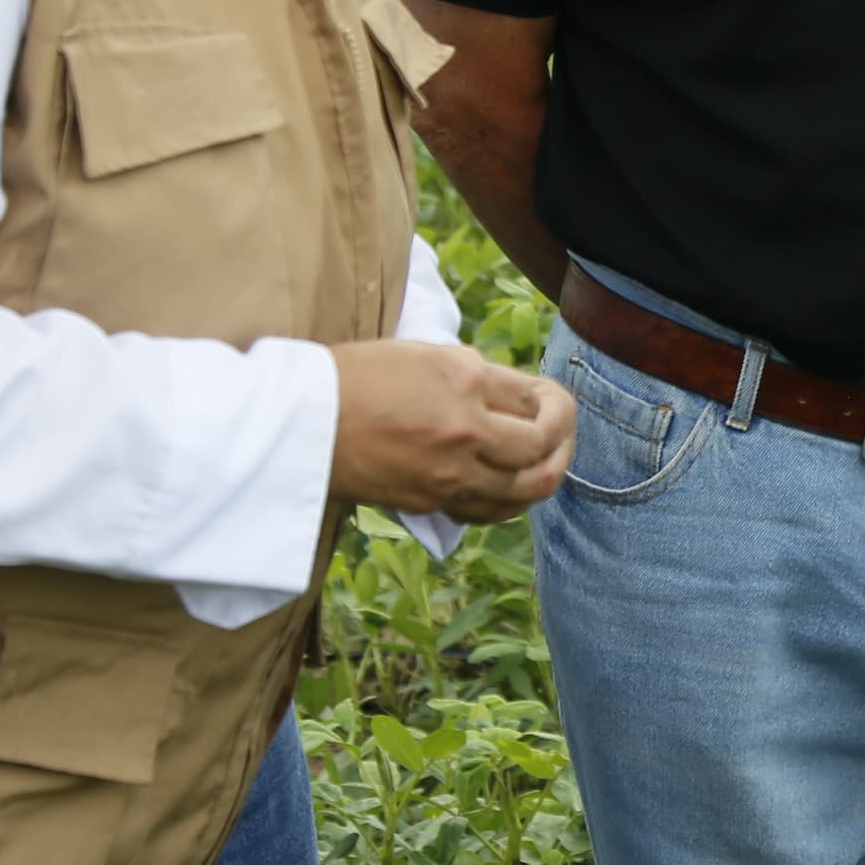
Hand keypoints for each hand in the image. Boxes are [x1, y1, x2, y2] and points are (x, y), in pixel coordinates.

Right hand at [327, 341, 572, 522]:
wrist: (300, 421)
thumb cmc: (353, 377)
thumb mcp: (422, 355)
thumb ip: (474, 376)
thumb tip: (516, 398)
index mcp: (465, 378)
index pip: (537, 399)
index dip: (551, 401)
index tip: (545, 399)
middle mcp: (467, 427)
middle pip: (546, 445)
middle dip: (564, 437)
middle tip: (559, 431)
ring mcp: (451, 471)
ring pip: (529, 488)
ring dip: (547, 474)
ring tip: (545, 463)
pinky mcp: (432, 500)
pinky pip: (491, 509)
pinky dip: (511, 501)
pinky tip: (509, 488)